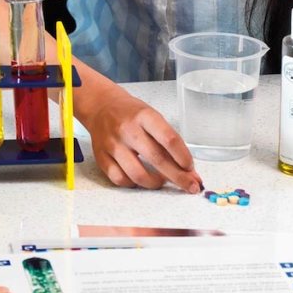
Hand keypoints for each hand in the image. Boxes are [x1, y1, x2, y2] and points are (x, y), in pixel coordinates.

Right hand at [81, 80, 201, 192]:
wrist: (101, 106)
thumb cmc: (131, 113)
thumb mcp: (152, 117)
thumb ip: (168, 141)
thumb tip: (188, 170)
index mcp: (144, 116)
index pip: (169, 139)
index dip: (184, 158)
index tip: (191, 168)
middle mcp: (127, 129)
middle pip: (157, 159)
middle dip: (178, 177)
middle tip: (190, 186)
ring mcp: (113, 144)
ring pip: (138, 174)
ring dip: (156, 183)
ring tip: (162, 181)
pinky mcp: (101, 156)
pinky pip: (120, 179)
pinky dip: (134, 184)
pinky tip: (140, 178)